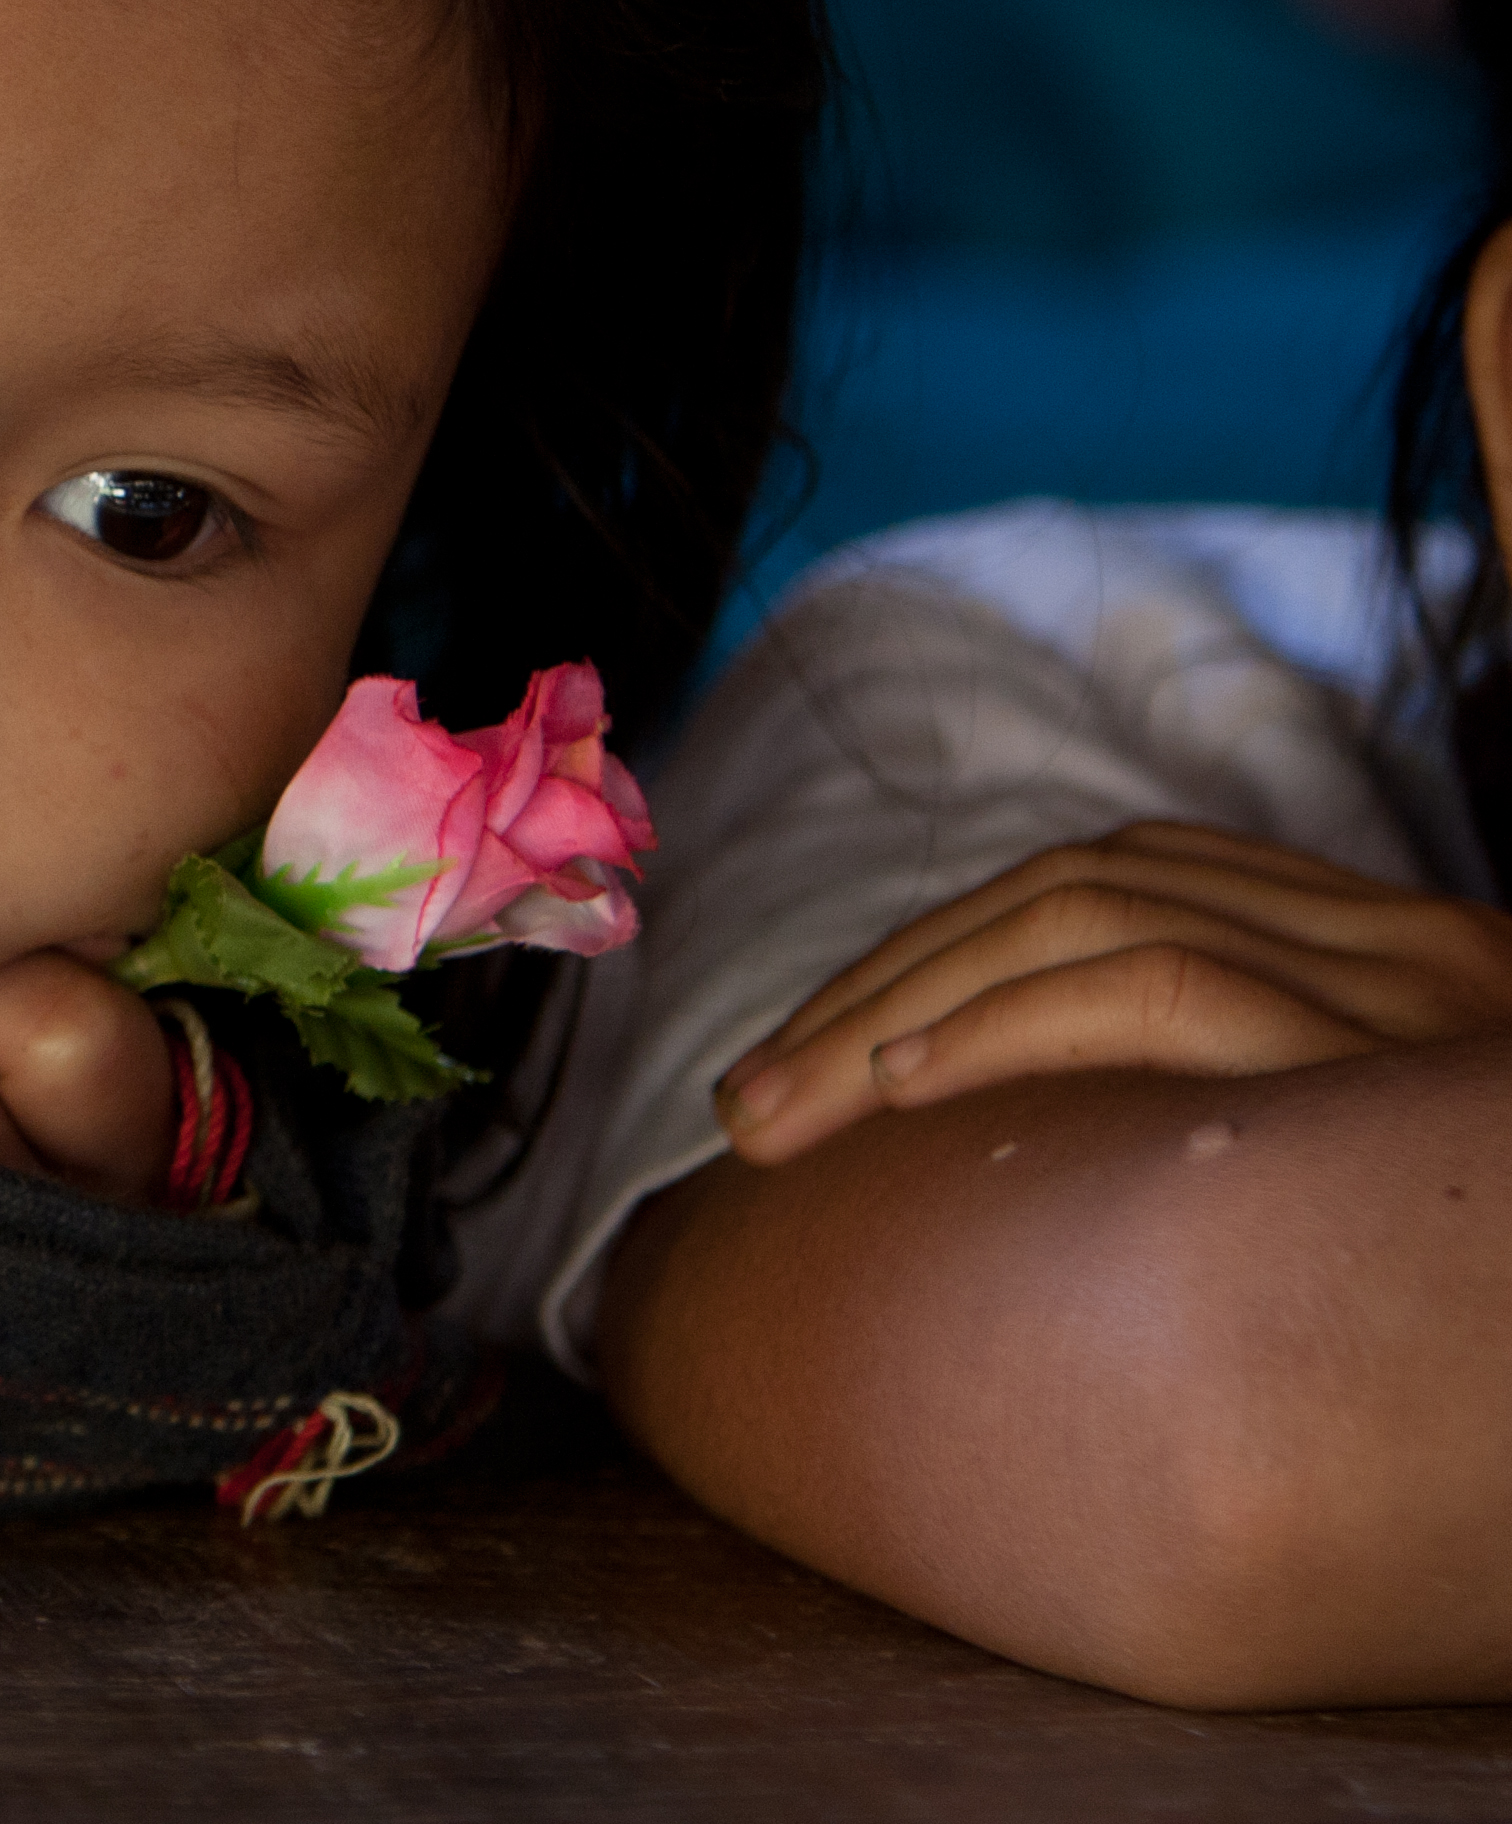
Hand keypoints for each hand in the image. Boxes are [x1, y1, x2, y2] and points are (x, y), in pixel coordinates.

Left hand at [714, 821, 1511, 1164]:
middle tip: (748, 1109)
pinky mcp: (1417, 1056)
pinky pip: (1174, 993)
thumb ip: (1226, 1129)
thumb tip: (1005, 1168)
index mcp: (1372, 950)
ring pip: (1094, 920)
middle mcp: (1400, 944)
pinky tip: (907, 1092)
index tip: (803, 1063)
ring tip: (789, 1114)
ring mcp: (1413, 992)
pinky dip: (1015, 1021)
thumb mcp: (1348, 1175)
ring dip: (906, 1009)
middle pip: (1072, 893)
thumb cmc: (1479, 1300)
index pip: (1103, 885)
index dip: (928, 962)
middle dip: (881, 989)